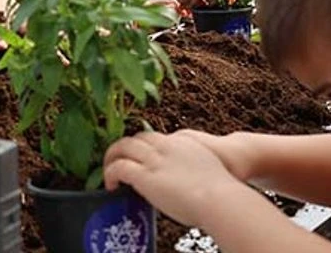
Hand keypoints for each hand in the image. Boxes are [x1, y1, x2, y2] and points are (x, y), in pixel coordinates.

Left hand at [104, 130, 244, 227]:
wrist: (222, 194)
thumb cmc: (223, 187)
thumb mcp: (208, 167)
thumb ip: (195, 168)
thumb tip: (190, 181)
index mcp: (181, 142)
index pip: (155, 138)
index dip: (144, 148)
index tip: (139, 159)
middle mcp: (165, 145)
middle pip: (137, 138)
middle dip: (125, 148)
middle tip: (118, 161)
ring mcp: (155, 158)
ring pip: (123, 147)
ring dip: (112, 158)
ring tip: (108, 172)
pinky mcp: (145, 175)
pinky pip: (119, 167)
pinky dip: (110, 173)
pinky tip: (111, 185)